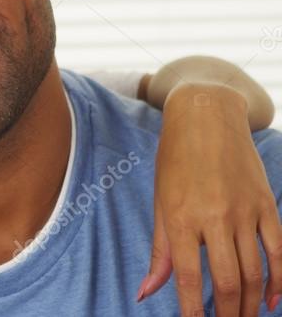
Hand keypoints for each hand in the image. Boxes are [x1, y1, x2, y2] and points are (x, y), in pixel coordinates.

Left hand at [138, 83, 281, 316]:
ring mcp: (245, 211)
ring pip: (255, 271)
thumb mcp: (160, 202)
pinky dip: (278, 279)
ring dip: (251, 303)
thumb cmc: (175, 160)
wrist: (207, 117)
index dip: (192, 309)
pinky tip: (272, 300)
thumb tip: (146, 293)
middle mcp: (215, 217)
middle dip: (228, 313)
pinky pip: (278, 250)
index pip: (187, 276)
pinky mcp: (267, 204)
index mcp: (181, 217)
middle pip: (228, 280)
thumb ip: (159, 252)